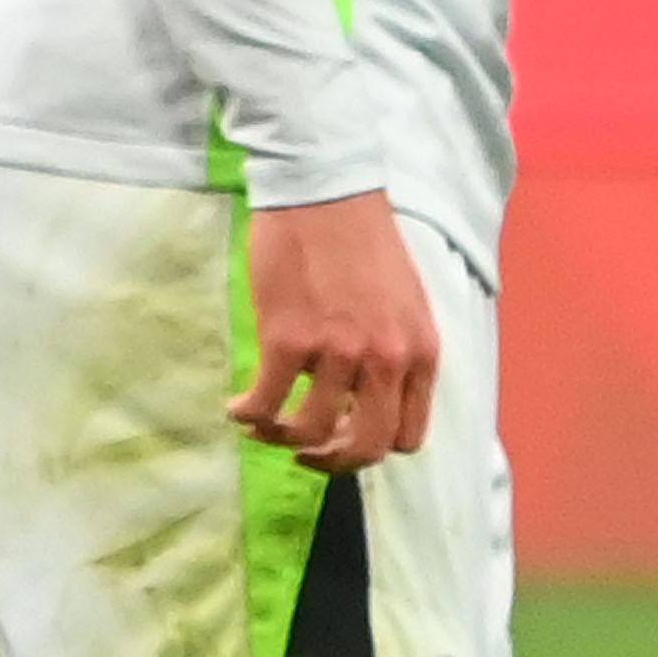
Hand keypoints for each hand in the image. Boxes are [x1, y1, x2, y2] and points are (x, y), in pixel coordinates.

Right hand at [234, 189, 438, 473]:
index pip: (407, 436)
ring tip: (261, 424)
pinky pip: (266, 401)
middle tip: (303, 454)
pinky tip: (236, 407)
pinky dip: (247, 414)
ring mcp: (338, 352)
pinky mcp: (288, 339)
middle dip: (330, 462)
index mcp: (421, 353)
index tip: (341, 437)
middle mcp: (387, 360)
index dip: (369, 447)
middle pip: (365, 447)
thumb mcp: (405, 305)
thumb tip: (361, 393)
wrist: (324, 194)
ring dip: (280, 437)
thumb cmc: (362, 242)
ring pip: (310, 430)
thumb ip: (394, 352)